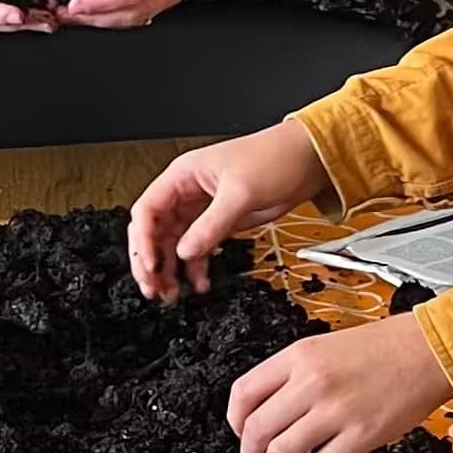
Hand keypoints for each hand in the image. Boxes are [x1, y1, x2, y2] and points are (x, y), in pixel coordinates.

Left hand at [64, 0, 204, 28]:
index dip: (101, 3)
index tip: (76, 6)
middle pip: (133, 11)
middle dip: (96, 16)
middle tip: (66, 14)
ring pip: (135, 17)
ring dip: (103, 18)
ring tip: (74, 14)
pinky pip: (139, 11)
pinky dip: (114, 14)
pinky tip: (95, 8)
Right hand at [127, 119, 328, 299]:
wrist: (308, 160)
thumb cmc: (274, 157)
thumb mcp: (240, 193)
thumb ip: (211, 225)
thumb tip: (185, 253)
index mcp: (183, 176)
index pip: (147, 211)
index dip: (143, 240)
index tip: (150, 265)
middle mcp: (187, 193)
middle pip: (155, 231)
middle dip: (151, 261)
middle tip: (154, 288)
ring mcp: (203, 209)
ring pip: (174, 244)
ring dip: (171, 270)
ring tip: (171, 294)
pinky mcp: (221, 222)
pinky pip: (198, 248)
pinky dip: (196, 268)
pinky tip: (200, 284)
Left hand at [228, 313, 452, 452]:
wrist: (425, 351)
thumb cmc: (378, 348)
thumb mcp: (322, 346)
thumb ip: (290, 374)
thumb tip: (263, 410)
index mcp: (297, 356)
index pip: (243, 393)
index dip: (235, 420)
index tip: (240, 430)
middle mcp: (311, 383)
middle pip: (256, 429)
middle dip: (251, 451)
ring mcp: (335, 412)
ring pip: (281, 452)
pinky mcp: (361, 437)